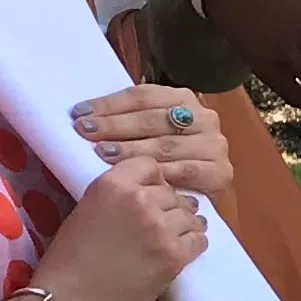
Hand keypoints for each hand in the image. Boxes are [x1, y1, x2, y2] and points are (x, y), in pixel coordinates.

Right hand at [29, 153, 212, 300]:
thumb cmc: (66, 264)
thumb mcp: (83, 214)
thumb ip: (114, 198)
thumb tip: (144, 193)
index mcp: (111, 185)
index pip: (149, 166)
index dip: (152, 180)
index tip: (149, 194)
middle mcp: (139, 199)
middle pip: (171, 192)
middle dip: (167, 205)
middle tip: (159, 223)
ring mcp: (160, 228)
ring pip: (190, 214)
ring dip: (183, 224)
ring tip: (173, 236)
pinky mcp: (174, 256)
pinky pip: (199, 239)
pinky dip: (194, 243)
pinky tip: (182, 250)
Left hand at [66, 85, 233, 202]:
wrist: (190, 203)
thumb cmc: (161, 163)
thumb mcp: (145, 134)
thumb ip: (125, 121)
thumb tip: (84, 114)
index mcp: (184, 99)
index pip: (143, 96)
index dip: (109, 104)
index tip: (80, 113)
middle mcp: (204, 118)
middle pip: (153, 119)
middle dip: (116, 125)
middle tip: (86, 132)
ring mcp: (214, 145)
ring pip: (166, 144)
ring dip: (132, 150)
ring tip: (103, 153)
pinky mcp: (220, 173)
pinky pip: (185, 171)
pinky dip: (159, 173)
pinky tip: (137, 177)